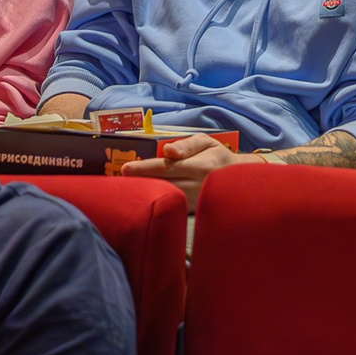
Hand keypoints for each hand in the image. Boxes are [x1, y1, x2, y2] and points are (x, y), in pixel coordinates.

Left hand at [118, 131, 247, 209]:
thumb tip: (167, 151)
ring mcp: (195, 202)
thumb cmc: (217, 156)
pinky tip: (143, 198)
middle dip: (139, 182)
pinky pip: (171, 207)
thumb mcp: (206, 142)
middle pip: (162, 185)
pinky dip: (156, 202)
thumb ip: (186, 145)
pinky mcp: (193, 213)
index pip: (167, 167)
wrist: (238, 181)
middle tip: (117, 180)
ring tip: (125, 189)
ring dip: (145, 194)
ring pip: (165, 198)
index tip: (125, 168)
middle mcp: (197, 186)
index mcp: (201, 165)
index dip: (145, 168)